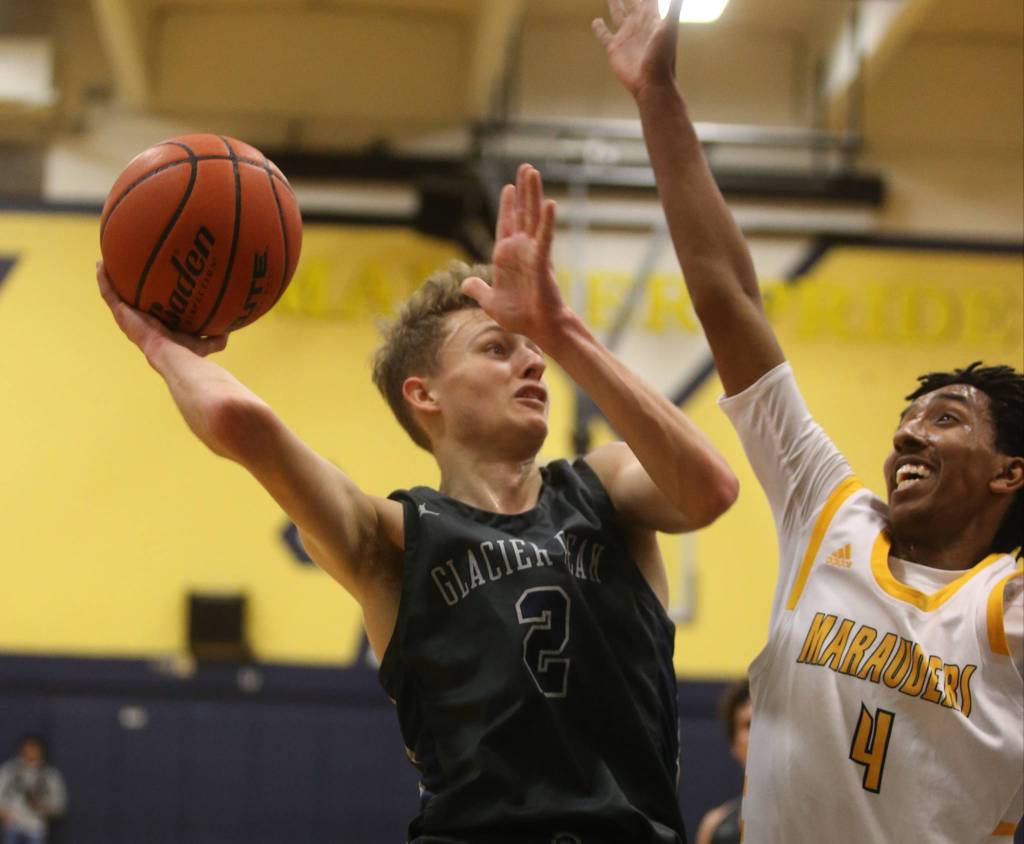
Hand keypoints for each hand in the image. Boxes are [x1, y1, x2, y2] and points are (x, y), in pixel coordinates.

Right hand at [97, 261, 226, 358]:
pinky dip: (104, 278)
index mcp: (154, 327)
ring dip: (109, 278)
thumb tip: (229, 329)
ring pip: (114, 295)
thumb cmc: (189, 353)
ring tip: (105, 261)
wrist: (173, 356)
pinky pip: (108, 293)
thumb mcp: (206, 342)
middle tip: (123, 269)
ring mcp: (127, 318)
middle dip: (124, 286)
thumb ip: (217, 336)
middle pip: (128, 301)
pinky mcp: (121, 313)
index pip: (148, 310)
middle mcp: (138, 322)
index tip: (146, 285)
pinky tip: (101, 263)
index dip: (144, 299)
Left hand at [460, 164, 568, 349]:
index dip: (507, 206)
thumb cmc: (519, 316)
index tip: (508, 187)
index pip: (506, 224)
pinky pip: (544, 238)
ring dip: (533, 194)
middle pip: (522, 213)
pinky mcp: (542, 262)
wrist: (538, 328)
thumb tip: (465, 284)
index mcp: (507, 257)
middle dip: (523, 191)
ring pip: (533, 217)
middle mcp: (522, 250)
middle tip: (526, 167)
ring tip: (533, 172)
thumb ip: (478, 290)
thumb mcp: (490, 302)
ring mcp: (533, 253)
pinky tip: (549, 204)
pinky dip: (546, 221)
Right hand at [593, 0, 682, 99]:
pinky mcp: (614, 48)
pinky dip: (599, 28)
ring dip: (614, 3)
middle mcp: (638, 23)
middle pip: (631, 0)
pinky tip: (596, 21)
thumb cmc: (663, 56)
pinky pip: (604, 34)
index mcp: (651, 16)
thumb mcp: (670, 27)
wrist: (652, 83)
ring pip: (617, 13)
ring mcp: (626, 35)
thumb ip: (674, 6)